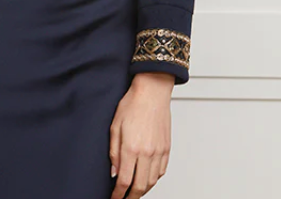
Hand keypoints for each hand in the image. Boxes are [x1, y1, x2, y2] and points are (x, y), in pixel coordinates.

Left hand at [109, 73, 173, 198]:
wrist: (152, 92)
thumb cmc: (132, 104)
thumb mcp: (115, 126)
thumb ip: (113, 151)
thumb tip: (113, 172)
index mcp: (131, 147)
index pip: (124, 180)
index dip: (118, 194)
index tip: (114, 198)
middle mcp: (146, 152)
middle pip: (140, 186)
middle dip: (131, 197)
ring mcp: (159, 151)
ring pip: (152, 181)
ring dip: (143, 190)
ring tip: (134, 192)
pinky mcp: (166, 148)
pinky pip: (161, 172)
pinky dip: (154, 180)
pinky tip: (147, 179)